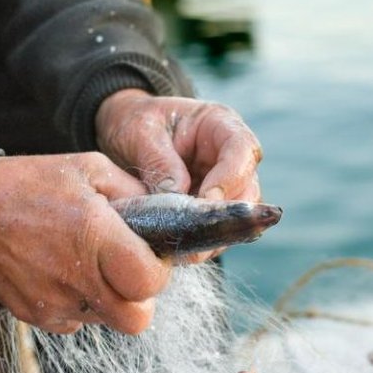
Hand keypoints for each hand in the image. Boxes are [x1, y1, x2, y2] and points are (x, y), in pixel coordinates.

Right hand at [0, 153, 170, 334]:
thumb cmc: (28, 184)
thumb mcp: (89, 169)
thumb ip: (135, 192)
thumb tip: (166, 214)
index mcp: (95, 237)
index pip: (150, 283)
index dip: (159, 272)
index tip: (149, 256)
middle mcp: (76, 277)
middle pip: (136, 320)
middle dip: (140, 299)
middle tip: (128, 272)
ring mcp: (53, 302)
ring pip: (107, 322)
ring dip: (110, 300)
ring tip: (91, 265)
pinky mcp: (33, 316)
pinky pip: (75, 323)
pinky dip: (80, 304)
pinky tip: (64, 274)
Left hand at [95, 89, 263, 260]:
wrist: (123, 133)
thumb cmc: (135, 121)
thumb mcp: (140, 131)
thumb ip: (159, 161)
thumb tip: (177, 197)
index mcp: (220, 125)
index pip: (243, 150)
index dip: (230, 178)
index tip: (206, 200)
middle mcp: (231, 157)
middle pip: (249, 189)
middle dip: (226, 215)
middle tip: (197, 234)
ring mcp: (226, 185)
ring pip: (239, 216)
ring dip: (216, 234)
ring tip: (187, 248)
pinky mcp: (213, 208)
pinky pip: (218, 230)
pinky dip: (203, 243)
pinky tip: (182, 251)